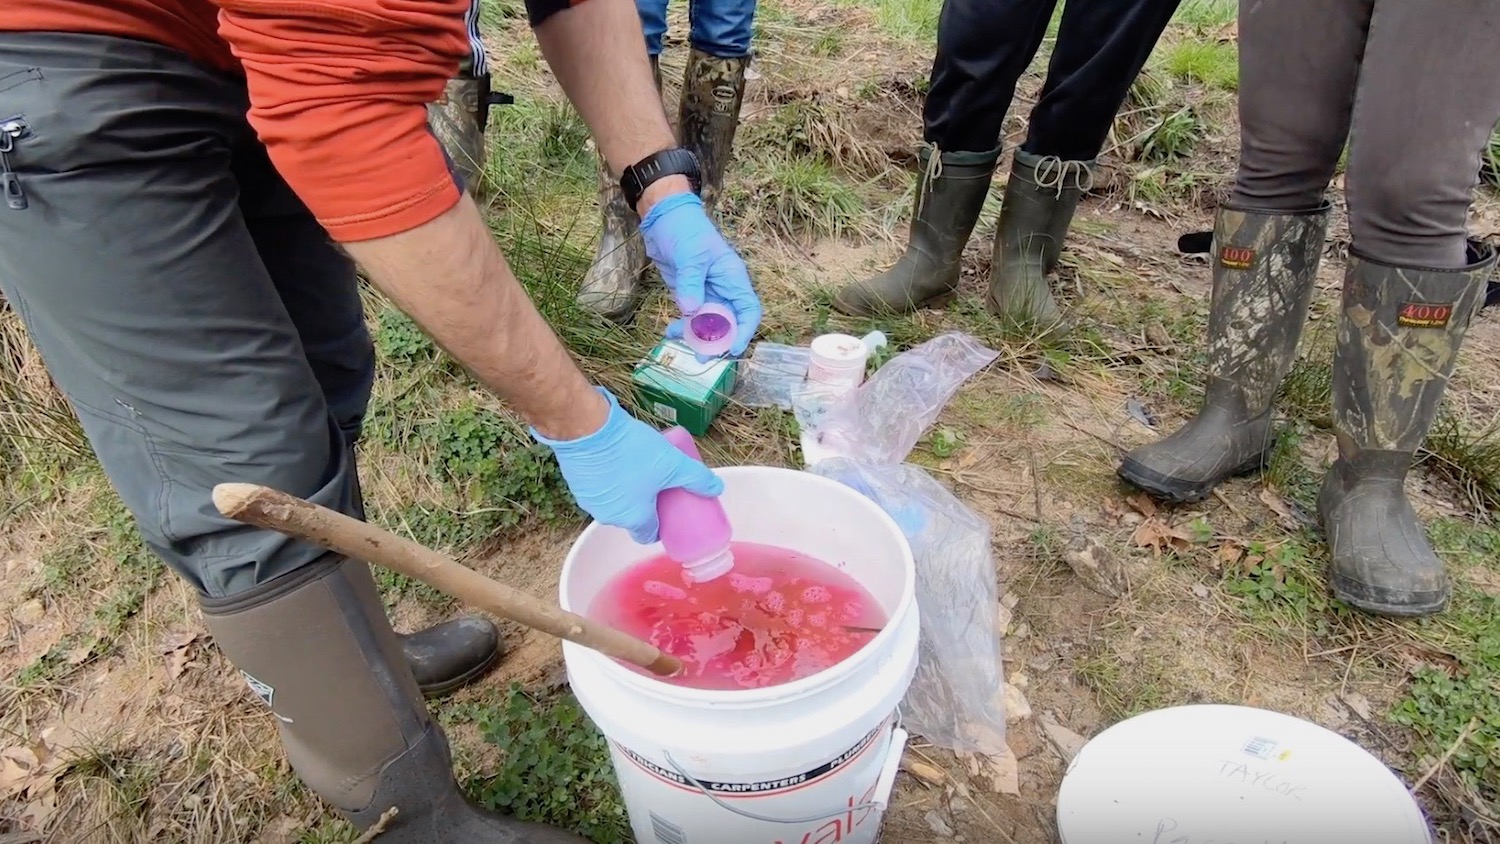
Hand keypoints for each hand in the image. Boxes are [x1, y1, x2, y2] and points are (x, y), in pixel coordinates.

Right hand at [532, 387, 723, 543]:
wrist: (588, 429)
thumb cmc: (632, 451)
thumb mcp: (672, 464)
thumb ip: (696, 478)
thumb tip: (716, 487)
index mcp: (633, 518)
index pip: (648, 535)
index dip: (661, 525)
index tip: (669, 511)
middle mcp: (609, 516)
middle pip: (631, 517)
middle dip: (644, 505)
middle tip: (656, 485)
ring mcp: (589, 502)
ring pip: (613, 503)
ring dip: (623, 492)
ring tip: (636, 470)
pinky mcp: (576, 485)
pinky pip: (596, 489)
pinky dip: (606, 481)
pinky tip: (614, 463)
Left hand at [640, 192, 761, 356]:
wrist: (664, 219)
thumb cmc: (685, 229)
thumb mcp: (690, 254)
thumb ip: (691, 283)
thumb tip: (691, 311)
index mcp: (733, 279)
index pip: (748, 311)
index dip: (744, 332)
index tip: (732, 348)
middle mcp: (724, 290)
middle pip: (730, 323)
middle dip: (719, 342)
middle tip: (704, 356)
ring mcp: (707, 293)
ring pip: (709, 325)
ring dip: (699, 339)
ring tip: (685, 348)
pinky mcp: (690, 295)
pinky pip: (691, 318)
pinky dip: (683, 328)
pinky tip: (670, 332)